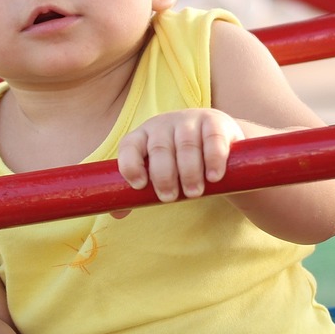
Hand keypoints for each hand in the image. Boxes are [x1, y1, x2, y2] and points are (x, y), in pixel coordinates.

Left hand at [116, 109, 243, 204]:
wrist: (216, 143)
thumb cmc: (179, 162)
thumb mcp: (159, 172)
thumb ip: (140, 192)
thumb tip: (118, 213)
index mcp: (143, 136)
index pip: (129, 146)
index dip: (130, 165)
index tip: (140, 186)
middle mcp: (164, 124)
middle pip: (159, 148)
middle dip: (163, 176)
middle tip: (169, 198)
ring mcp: (190, 120)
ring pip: (186, 145)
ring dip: (189, 172)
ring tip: (193, 193)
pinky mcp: (215, 121)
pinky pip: (213, 139)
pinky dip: (213, 159)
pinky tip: (213, 177)